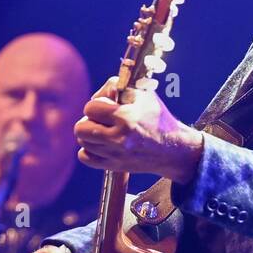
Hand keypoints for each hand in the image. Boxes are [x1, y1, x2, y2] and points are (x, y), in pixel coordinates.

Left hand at [74, 75, 202, 182]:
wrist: (172, 149)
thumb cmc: (156, 118)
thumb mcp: (142, 94)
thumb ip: (115, 86)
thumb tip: (96, 95)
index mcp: (126, 118)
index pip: (90, 108)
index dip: (97, 104)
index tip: (107, 106)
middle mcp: (119, 138)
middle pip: (80, 128)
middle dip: (89, 120)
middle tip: (101, 120)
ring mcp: (115, 154)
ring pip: (82, 142)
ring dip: (89, 134)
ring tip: (103, 131)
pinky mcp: (113, 166)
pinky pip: (84, 157)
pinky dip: (89, 150)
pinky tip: (101, 144)